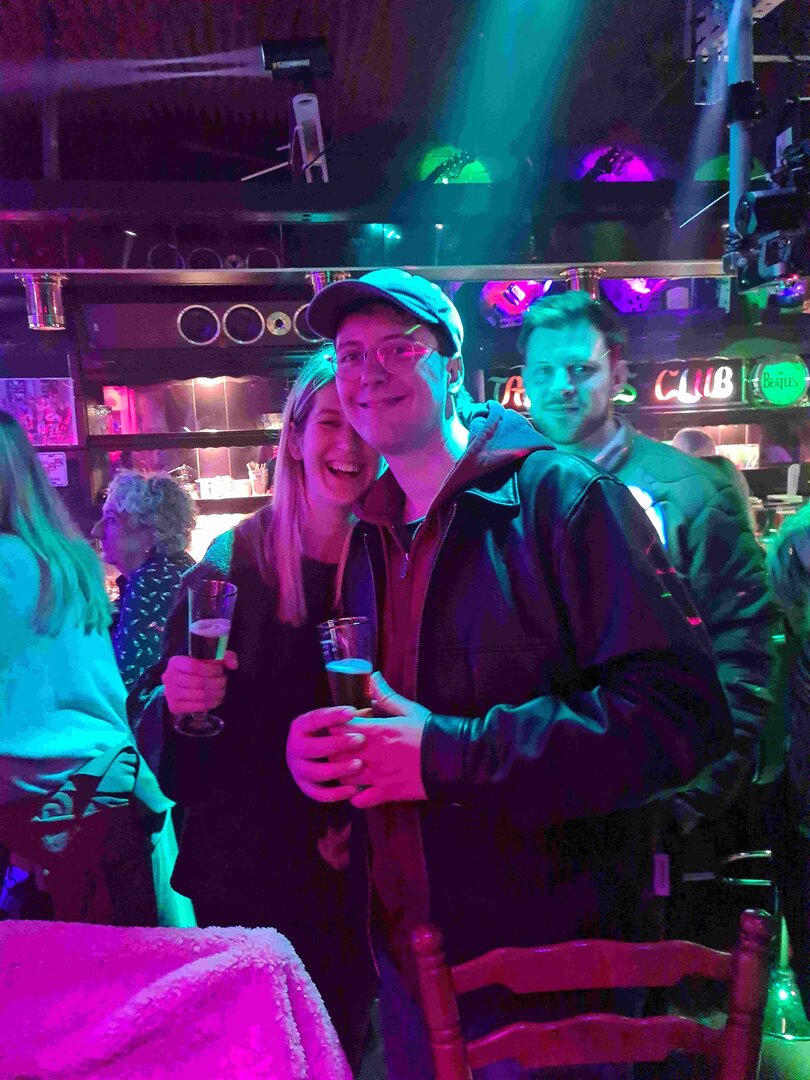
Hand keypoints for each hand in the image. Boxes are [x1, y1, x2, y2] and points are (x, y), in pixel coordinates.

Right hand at [161, 650, 237, 715]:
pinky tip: (215, 700)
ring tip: (221, 691)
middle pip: (197, 682)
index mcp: (175, 662)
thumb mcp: (211, 658)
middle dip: (216, 683)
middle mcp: (169, 677)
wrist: (184, 683)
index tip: (220, 670)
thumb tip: (233, 664)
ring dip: (215, 694)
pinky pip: (194, 707)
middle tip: (223, 682)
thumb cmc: (199, 669)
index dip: (210, 669)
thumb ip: (224, 657)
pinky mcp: (174, 706)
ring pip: (198, 696)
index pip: (193, 666)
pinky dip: (209, 704)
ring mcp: (170, 693)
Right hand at [286, 707, 365, 802]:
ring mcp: (298, 769)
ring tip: (359, 764)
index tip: (353, 711)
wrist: (316, 756)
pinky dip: (336, 794)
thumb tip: (376, 678)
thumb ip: (355, 706)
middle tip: (360, 739)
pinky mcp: (306, 788)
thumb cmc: (336, 731)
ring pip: (316, 773)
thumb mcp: (340, 717)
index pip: (314, 719)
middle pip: (313, 748)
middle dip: (336, 744)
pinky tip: (354, 790)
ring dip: (337, 769)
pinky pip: (319, 794)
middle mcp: (294, 747)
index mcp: (301, 726)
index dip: (332, 716)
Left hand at [338, 672, 429, 808]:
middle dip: (336, 751)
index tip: (342, 728)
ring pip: (343, 778)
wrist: (452, 758)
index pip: (338, 728)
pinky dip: (357, 798)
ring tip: (352, 770)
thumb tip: (374, 677)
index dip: (336, 727)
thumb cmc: (430, 731)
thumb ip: (387, 695)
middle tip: (344, 749)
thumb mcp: (409, 710)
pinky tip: (362, 792)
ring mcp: (377, 776)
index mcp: (375, 730)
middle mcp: (370, 753)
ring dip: (344, 774)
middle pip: (335, 754)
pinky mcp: (387, 793)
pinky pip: (360, 801)